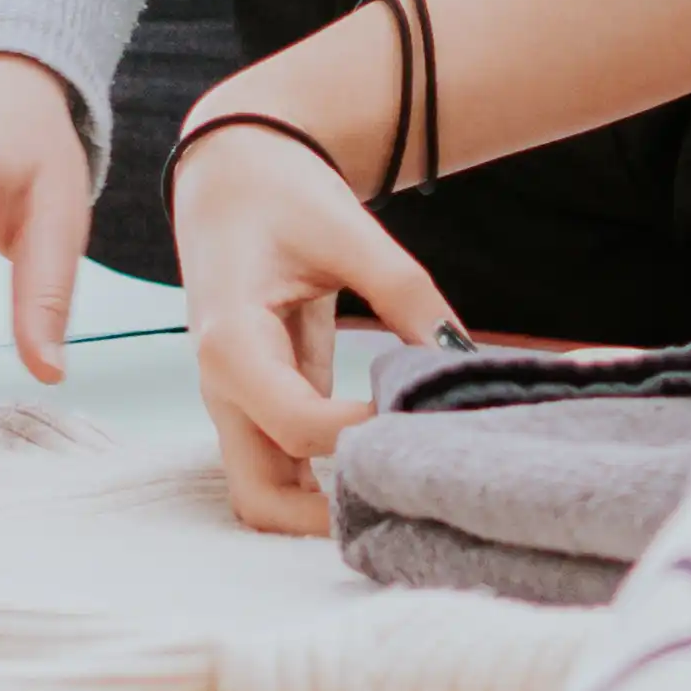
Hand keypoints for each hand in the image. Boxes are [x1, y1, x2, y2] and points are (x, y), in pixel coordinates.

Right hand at [171, 123, 455, 531]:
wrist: (231, 170)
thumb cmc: (281, 192)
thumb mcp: (349, 232)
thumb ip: (408, 297)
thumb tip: (467, 359)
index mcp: (231, 342)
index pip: (299, 426)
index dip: (365, 434)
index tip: (422, 414)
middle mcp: (223, 385)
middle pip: (258, 494)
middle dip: (322, 519)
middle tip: (403, 504)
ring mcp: (236, 400)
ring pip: (267, 489)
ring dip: (323, 506)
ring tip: (401, 495)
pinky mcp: (260, 399)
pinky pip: (283, 461)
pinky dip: (325, 478)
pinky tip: (384, 470)